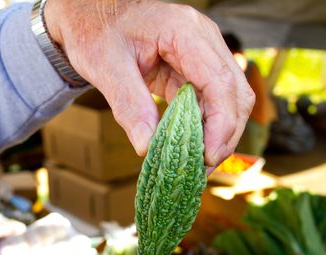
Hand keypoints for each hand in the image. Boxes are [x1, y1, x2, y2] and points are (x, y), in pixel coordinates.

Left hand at [44, 0, 254, 166]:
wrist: (90, 16)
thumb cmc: (96, 32)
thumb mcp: (107, 68)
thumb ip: (129, 106)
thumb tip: (147, 148)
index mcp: (184, 31)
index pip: (219, 81)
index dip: (221, 123)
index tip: (208, 155)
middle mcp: (202, 39)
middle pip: (234, 92)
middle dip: (224, 134)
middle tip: (202, 167)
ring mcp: (202, 52)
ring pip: (227, 98)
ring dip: (216, 132)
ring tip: (196, 163)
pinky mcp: (193, 67)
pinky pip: (208, 99)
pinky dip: (202, 125)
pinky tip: (188, 146)